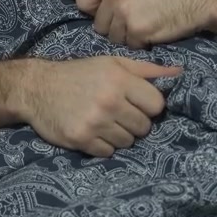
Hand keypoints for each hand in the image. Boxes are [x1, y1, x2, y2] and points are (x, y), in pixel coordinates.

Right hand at [18, 56, 181, 156]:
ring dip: (119, 135)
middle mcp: (109, 102)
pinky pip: (108, 153)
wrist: (36, 87)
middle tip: (118, 114)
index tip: (136, 103)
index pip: (157, 105)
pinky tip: (92, 132)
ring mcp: (95, 123)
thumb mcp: (113, 63)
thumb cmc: (80, 73)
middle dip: (135, 122)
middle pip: (144, 127)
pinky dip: (103, 146)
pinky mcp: (81, 140)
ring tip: (104, 122)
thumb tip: (179, 73)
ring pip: (128, 142)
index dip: (149, 106)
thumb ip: (147, 70)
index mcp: (120, 80)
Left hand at [77, 0, 215, 48]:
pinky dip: (142, 43)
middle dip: (114, 27)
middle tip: (135, 21)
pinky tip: (154, 31)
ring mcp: (126, 13)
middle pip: (99, 24)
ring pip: (114, 37)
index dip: (96, 11)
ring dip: (128, 36)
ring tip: (146, 25)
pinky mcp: (138, 30)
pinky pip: (131, 45)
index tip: (110, 13)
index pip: (83, 2)